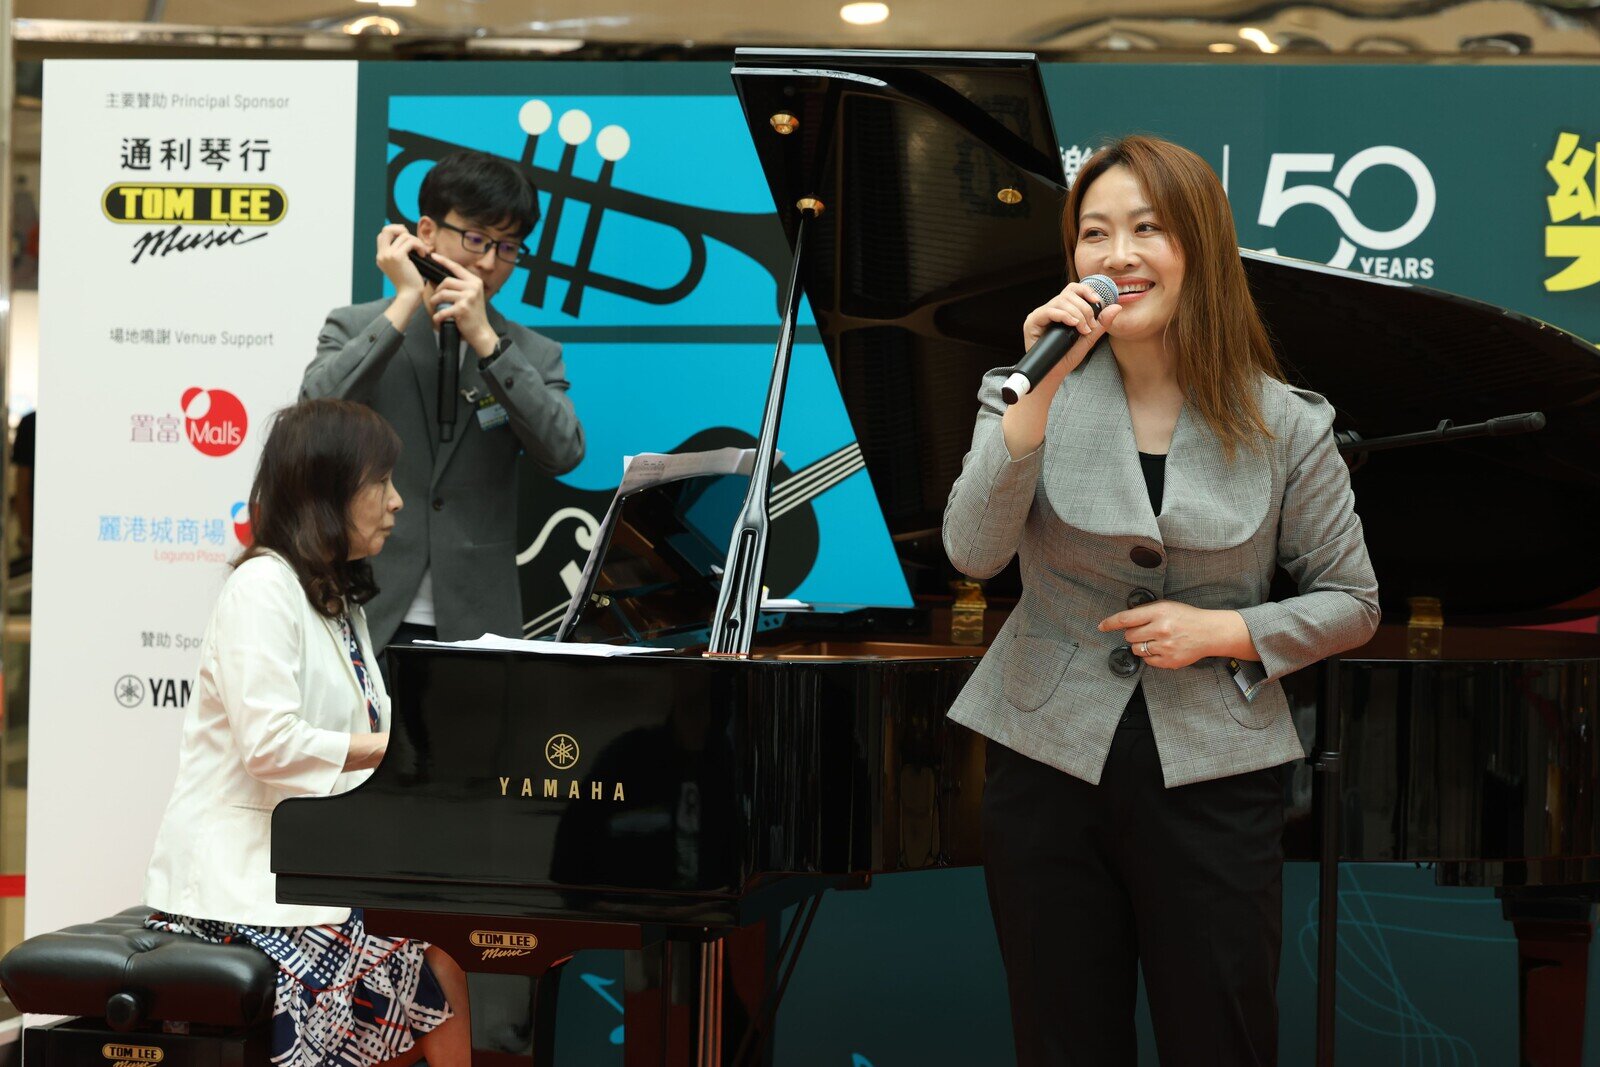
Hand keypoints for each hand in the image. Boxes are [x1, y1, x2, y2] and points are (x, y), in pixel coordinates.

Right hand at [375, 223, 428, 297]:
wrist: (409, 296)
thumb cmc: (409, 283)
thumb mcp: (401, 266)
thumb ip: (399, 253)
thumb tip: (406, 237)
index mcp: (381, 257)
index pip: (383, 235)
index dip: (396, 232)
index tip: (408, 240)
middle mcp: (382, 255)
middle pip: (386, 229)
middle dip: (401, 229)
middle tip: (412, 240)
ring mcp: (388, 255)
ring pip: (403, 235)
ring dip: (416, 241)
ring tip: (422, 252)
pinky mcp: (397, 256)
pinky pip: (410, 241)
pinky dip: (419, 245)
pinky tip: (423, 254)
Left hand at [426, 252, 497, 354]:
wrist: (481, 332)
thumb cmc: (473, 315)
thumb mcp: (471, 296)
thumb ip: (460, 286)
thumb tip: (439, 279)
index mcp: (475, 282)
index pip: (456, 267)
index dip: (443, 260)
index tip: (433, 255)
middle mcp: (473, 287)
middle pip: (446, 281)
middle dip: (437, 290)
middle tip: (436, 299)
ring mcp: (468, 298)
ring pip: (442, 293)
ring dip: (435, 302)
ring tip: (436, 308)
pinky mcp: (462, 309)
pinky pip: (442, 309)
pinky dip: (437, 316)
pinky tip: (439, 320)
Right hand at [1019, 280, 1123, 377]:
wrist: (1053, 374)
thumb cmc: (1067, 357)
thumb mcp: (1088, 339)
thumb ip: (1101, 323)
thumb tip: (1116, 307)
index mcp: (1063, 309)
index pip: (1074, 290)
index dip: (1086, 291)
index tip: (1098, 301)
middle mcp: (1051, 309)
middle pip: (1069, 293)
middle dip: (1084, 308)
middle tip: (1090, 326)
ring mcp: (1041, 314)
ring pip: (1061, 301)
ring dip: (1076, 314)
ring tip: (1082, 330)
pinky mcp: (1032, 321)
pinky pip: (1049, 311)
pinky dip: (1063, 315)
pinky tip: (1073, 324)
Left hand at [1097, 601, 1245, 669]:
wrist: (1209, 632)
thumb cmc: (1186, 617)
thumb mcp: (1166, 606)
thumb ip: (1145, 612)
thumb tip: (1123, 621)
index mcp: (1159, 612)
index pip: (1126, 618)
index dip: (1110, 623)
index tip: (1102, 626)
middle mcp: (1161, 629)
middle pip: (1129, 636)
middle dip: (1133, 634)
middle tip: (1146, 631)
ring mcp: (1165, 647)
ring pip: (1136, 649)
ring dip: (1141, 645)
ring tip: (1155, 640)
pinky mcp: (1169, 661)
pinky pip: (1147, 660)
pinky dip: (1150, 655)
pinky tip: (1162, 648)